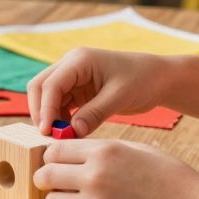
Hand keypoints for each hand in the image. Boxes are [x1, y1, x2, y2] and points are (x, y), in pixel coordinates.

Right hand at [27, 48, 168, 136]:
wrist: (158, 78)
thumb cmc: (142, 80)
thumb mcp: (119, 97)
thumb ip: (94, 113)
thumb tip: (72, 132)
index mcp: (79, 60)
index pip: (51, 84)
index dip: (45, 108)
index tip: (46, 132)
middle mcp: (71, 65)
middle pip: (40, 87)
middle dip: (41, 111)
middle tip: (48, 136)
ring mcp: (73, 77)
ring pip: (47, 97)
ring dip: (50, 117)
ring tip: (62, 138)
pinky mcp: (78, 90)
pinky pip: (60, 105)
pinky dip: (61, 119)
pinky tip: (70, 133)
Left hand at [33, 138, 198, 198]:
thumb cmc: (168, 176)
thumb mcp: (135, 148)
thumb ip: (102, 149)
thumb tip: (73, 152)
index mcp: (102, 151)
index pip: (54, 151)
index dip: (50, 157)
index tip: (54, 163)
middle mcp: (94, 176)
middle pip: (45, 176)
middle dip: (46, 179)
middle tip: (54, 183)